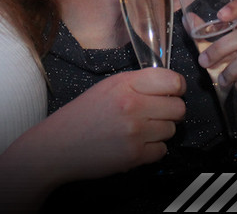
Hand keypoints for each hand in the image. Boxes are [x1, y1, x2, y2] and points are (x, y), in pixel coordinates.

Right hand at [36, 68, 185, 182]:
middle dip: (171, 111)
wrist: (58, 145)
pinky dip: (152, 149)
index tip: (172, 92)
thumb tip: (168, 87)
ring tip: (140, 130)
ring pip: (171, 130)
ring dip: (160, 131)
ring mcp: (134, 131)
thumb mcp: (108, 87)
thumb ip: (137, 84)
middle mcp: (132, 105)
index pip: (172, 81)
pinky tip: (136, 144)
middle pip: (178, 108)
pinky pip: (162, 150)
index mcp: (125, 84)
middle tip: (157, 114)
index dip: (177, 88)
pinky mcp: (134, 155)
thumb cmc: (82, 115)